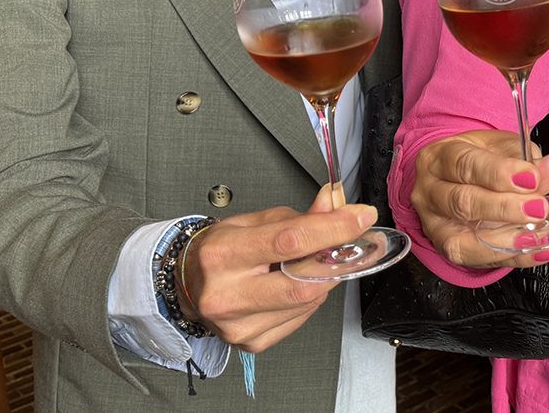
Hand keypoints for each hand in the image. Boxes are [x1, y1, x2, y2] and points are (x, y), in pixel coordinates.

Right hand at [176, 185, 374, 351]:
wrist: (186, 285)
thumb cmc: (219, 250)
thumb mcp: (252, 221)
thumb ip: (299, 216)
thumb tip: (336, 204)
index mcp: (223, 255)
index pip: (290, 241)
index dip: (333, 228)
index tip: (361, 217)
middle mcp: (226, 295)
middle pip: (303, 282)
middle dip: (338, 260)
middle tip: (356, 244)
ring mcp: (238, 325)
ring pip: (307, 301)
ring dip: (324, 278)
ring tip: (309, 263)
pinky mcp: (251, 343)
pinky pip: (301, 318)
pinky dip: (310, 298)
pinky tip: (294, 285)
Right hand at [410, 129, 548, 268]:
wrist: (455, 179)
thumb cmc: (478, 160)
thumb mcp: (502, 148)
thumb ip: (527, 158)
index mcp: (441, 156)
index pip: (465, 164)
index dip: (499, 173)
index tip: (532, 177)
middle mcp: (430, 191)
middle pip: (462, 202)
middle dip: (505, 208)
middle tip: (538, 208)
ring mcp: (434, 224)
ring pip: (463, 239)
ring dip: (506, 240)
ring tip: (537, 235)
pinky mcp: (445, 249)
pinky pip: (476, 260)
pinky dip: (512, 258)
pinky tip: (536, 251)